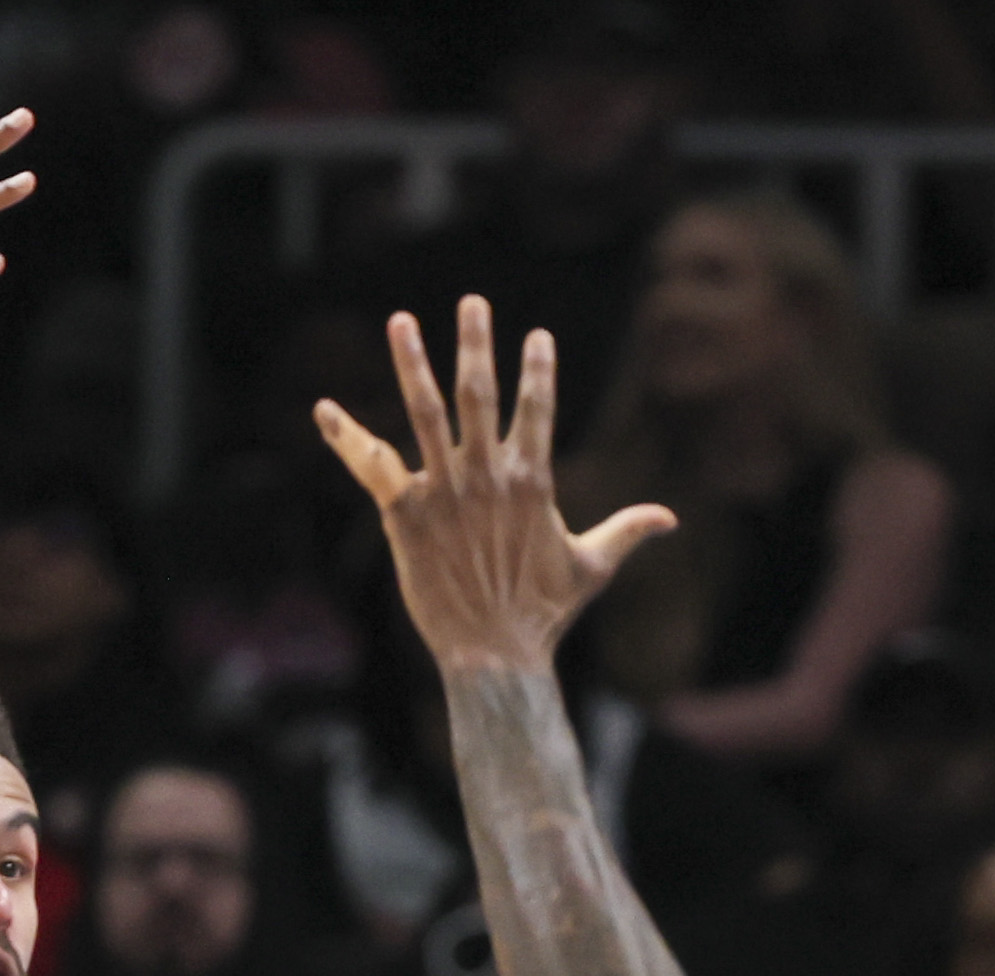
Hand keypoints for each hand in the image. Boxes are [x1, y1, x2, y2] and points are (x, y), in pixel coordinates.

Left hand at [314, 299, 681, 675]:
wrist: (494, 654)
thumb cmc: (544, 614)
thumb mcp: (593, 567)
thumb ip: (627, 531)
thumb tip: (670, 518)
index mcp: (531, 480)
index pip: (537, 408)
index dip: (537, 369)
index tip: (535, 334)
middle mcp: (486, 476)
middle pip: (479, 393)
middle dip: (476, 344)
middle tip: (471, 302)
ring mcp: (443, 491)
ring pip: (425, 413)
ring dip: (412, 364)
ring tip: (401, 321)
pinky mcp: (405, 515)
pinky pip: (371, 466)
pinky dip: (346, 437)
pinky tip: (323, 410)